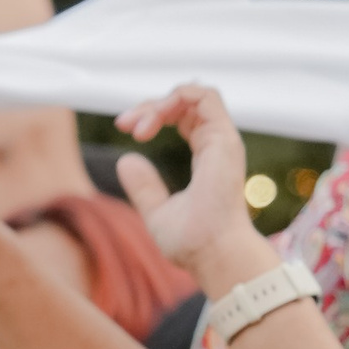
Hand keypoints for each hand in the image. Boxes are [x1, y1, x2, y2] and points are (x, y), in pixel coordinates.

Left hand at [112, 83, 270, 287]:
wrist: (213, 254)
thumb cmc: (192, 243)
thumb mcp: (157, 211)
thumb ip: (144, 187)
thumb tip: (126, 160)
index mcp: (207, 157)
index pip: (183, 117)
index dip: (152, 114)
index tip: (124, 128)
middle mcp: (217, 145)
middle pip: (185, 102)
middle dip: (149, 106)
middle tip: (124, 124)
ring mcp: (222, 140)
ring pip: (194, 94)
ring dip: (159, 102)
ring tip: (138, 126)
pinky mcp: (224, 139)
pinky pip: (205, 96)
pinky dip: (175, 98)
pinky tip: (154, 118)